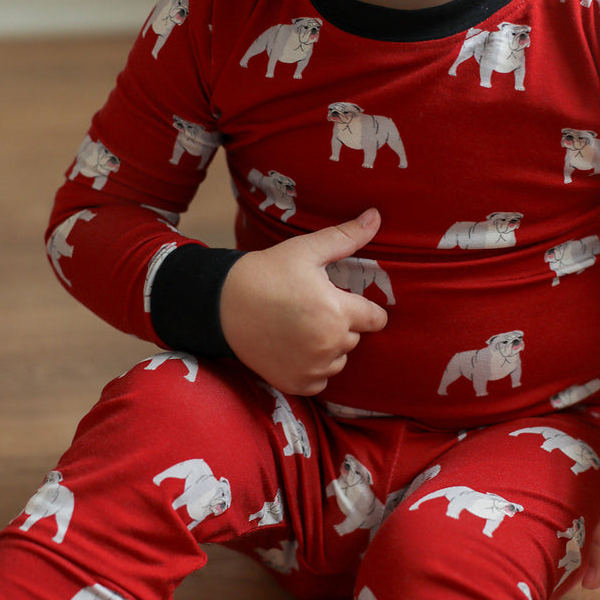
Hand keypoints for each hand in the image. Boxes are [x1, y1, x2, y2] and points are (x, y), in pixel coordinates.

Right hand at [219, 208, 387, 394]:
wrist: (223, 305)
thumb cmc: (266, 274)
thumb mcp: (306, 250)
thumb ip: (346, 237)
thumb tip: (376, 216)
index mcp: (337, 312)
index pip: (376, 319)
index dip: (362, 307)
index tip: (343, 300)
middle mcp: (329, 345)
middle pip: (354, 338)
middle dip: (341, 324)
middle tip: (311, 309)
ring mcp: (312, 368)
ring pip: (338, 360)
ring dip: (328, 348)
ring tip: (302, 328)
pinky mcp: (296, 383)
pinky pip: (320, 380)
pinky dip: (313, 368)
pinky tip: (294, 349)